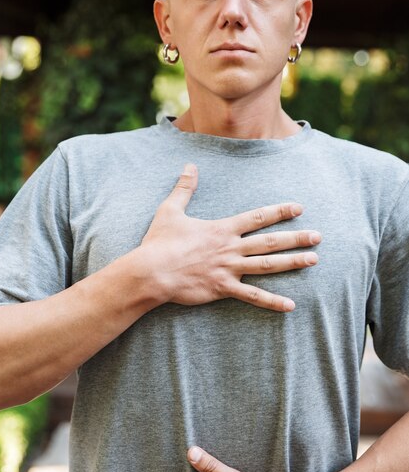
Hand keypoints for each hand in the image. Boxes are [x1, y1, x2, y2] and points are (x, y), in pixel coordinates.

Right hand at [141, 163, 320, 311]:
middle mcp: (231, 247)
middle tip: (319, 236)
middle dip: (296, 238)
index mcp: (222, 228)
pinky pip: (252, 296)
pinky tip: (291, 305)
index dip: (280, 211)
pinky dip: (272, 301)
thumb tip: (189, 166)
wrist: (151, 271)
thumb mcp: (170, 210)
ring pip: (268, 265)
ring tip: (314, 260)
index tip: (299, 208)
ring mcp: (230, 269)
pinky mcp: (223, 288)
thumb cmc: (160, 242)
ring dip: (293, 263)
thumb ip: (184, 188)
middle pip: (270, 241)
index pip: (258, 217)